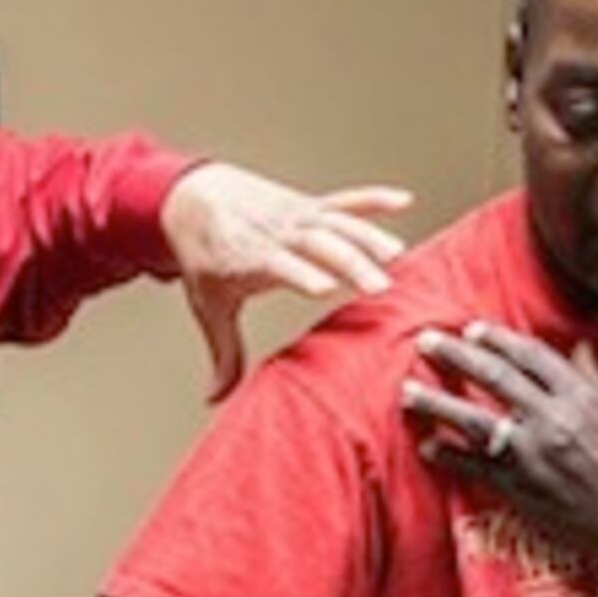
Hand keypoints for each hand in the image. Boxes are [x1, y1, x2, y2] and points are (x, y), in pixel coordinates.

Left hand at [162, 164, 413, 399]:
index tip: (326, 288)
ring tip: (397, 257)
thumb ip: (223, 353)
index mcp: (251, 259)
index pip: (281, 266)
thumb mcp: (209, 305)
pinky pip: (345, 200)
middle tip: (379, 286)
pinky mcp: (311, 206)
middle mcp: (279, 234)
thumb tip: (215, 397)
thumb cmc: (206, 255)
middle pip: (319, 245)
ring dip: (369, 237)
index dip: (302, 274)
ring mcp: (297, 217)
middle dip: (350, 262)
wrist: (194, 200)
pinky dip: (373, 199)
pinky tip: (403, 201)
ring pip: (338, 223)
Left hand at [402, 322, 597, 575]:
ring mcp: (533, 455)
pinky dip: (448, 457)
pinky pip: (475, 469)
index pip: (530, 356)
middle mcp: (552, 419)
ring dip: (436, 403)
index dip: (497, 340)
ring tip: (407, 392)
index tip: (472, 330)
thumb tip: (579, 348)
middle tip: (425, 342)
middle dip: (455, 356)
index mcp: (581, 395)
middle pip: (494, 378)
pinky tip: (426, 447)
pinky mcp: (522, 490)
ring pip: (473, 420)